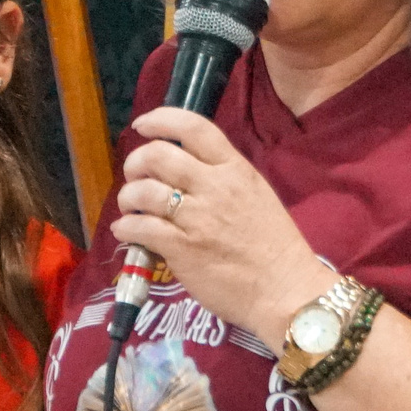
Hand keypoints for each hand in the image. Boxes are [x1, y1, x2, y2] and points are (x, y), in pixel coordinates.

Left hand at [110, 108, 337, 342]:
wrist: (285, 291)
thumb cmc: (274, 247)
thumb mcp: (256, 196)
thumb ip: (223, 178)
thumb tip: (185, 170)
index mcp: (235, 170)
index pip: (193, 127)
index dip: (160, 119)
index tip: (144, 125)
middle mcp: (214, 187)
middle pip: (157, 155)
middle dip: (135, 162)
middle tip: (135, 176)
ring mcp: (196, 218)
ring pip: (143, 191)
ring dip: (127, 197)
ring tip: (130, 207)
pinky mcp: (182, 249)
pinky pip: (140, 228)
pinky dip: (125, 227)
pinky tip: (127, 232)